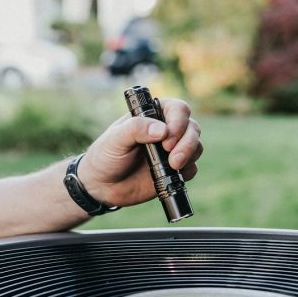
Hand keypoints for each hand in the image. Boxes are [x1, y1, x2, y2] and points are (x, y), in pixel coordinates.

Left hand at [78, 97, 202, 207]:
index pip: (177, 109)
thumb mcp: (114, 139)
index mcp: (152, 116)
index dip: (178, 122)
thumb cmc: (104, 157)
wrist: (101, 186)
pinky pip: (192, 168)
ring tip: (173, 166)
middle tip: (172, 157)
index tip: (167, 138)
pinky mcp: (174, 170)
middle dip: (187, 142)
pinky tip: (171, 175)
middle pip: (192, 128)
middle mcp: (166, 130)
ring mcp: (172, 150)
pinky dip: (187, 171)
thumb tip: (162, 130)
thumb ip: (135, 129)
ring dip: (189, 155)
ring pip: (196, 146)